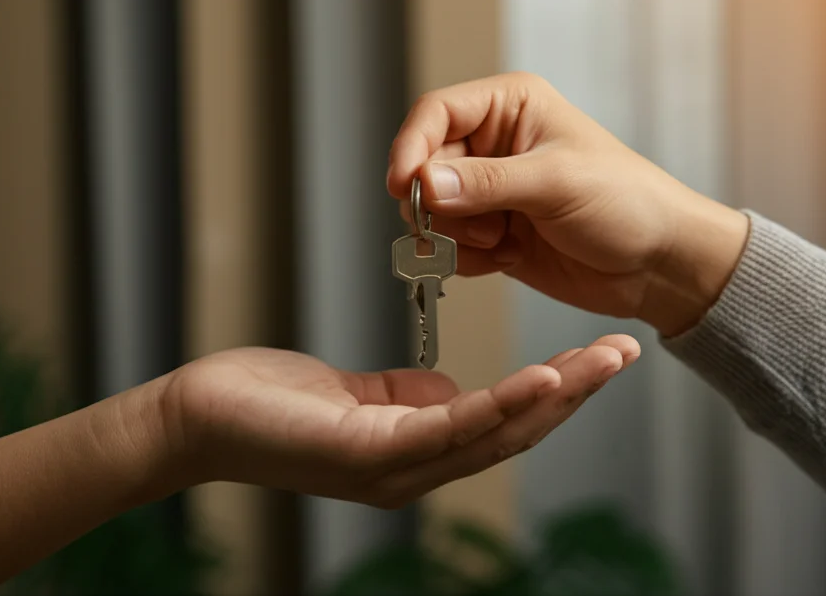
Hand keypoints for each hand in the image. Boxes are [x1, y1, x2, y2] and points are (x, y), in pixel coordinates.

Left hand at [163, 338, 638, 507]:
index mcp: (414, 452)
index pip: (501, 424)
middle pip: (513, 433)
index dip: (556, 395)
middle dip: (576, 394)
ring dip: (555, 397)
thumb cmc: (271, 403)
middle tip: (626, 353)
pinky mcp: (368, 455)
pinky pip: (448, 427)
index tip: (597, 358)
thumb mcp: (356, 396)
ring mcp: (394, 470)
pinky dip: (501, 404)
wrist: (199, 417)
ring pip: (494, 433)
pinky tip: (541, 378)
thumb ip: (409, 396)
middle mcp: (415, 471)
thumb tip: (451, 393)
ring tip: (600, 362)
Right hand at [387, 72, 749, 335]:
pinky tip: (506, 257)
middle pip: (425, 166)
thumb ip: (486, 182)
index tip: (404, 187)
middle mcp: (494, 145)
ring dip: (456, 235)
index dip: (411, 147)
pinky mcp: (493, 233)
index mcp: (511, 108)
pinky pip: (450, 246)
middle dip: (440, 204)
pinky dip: (467, 259)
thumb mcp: (557, 182)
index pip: (436, 113)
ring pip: (432, 211)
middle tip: (477, 228)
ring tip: (501, 242)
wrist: (658, 264)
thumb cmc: (628, 203)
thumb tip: (425, 183)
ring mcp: (492, 192)